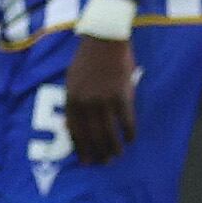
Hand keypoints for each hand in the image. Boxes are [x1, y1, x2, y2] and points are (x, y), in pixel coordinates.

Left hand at [61, 31, 136, 162]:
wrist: (104, 39)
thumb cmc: (87, 58)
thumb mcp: (71, 78)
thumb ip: (73, 100)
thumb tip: (70, 123)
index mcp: (72, 98)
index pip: (74, 130)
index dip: (80, 147)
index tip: (85, 160)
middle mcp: (86, 102)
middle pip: (92, 135)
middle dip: (97, 152)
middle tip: (103, 163)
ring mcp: (104, 100)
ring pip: (109, 132)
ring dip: (113, 147)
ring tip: (116, 156)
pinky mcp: (122, 96)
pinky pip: (126, 121)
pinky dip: (129, 132)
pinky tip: (131, 139)